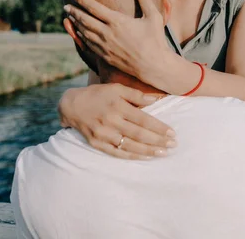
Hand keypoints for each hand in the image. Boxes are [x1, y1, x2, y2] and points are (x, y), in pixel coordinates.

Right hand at [58, 83, 176, 159]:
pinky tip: (145, 157)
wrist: (71, 105)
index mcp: (117, 106)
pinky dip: (132, 157)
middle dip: (157, 141)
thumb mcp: (116, 88)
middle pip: (138, 134)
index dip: (158, 127)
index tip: (172, 133)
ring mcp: (103, 134)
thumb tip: (156, 100)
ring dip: (148, 151)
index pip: (143, 119)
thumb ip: (136, 95)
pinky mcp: (96, 143)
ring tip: (163, 153)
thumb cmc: (98, 95)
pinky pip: (117, 153)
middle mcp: (111, 121)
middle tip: (173, 145)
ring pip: (129, 146)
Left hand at [63, 0, 169, 80]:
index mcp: (117, 21)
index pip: (94, 8)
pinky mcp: (105, 56)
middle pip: (85, 20)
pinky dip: (81, 37)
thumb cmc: (155, 40)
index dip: (82, 0)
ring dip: (76, 23)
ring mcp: (104, 46)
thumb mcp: (153, 17)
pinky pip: (88, 45)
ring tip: (69, 17)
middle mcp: (107, 33)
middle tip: (66, 6)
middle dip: (74, 11)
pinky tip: (79, 33)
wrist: (152, 65)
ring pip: (85, 32)